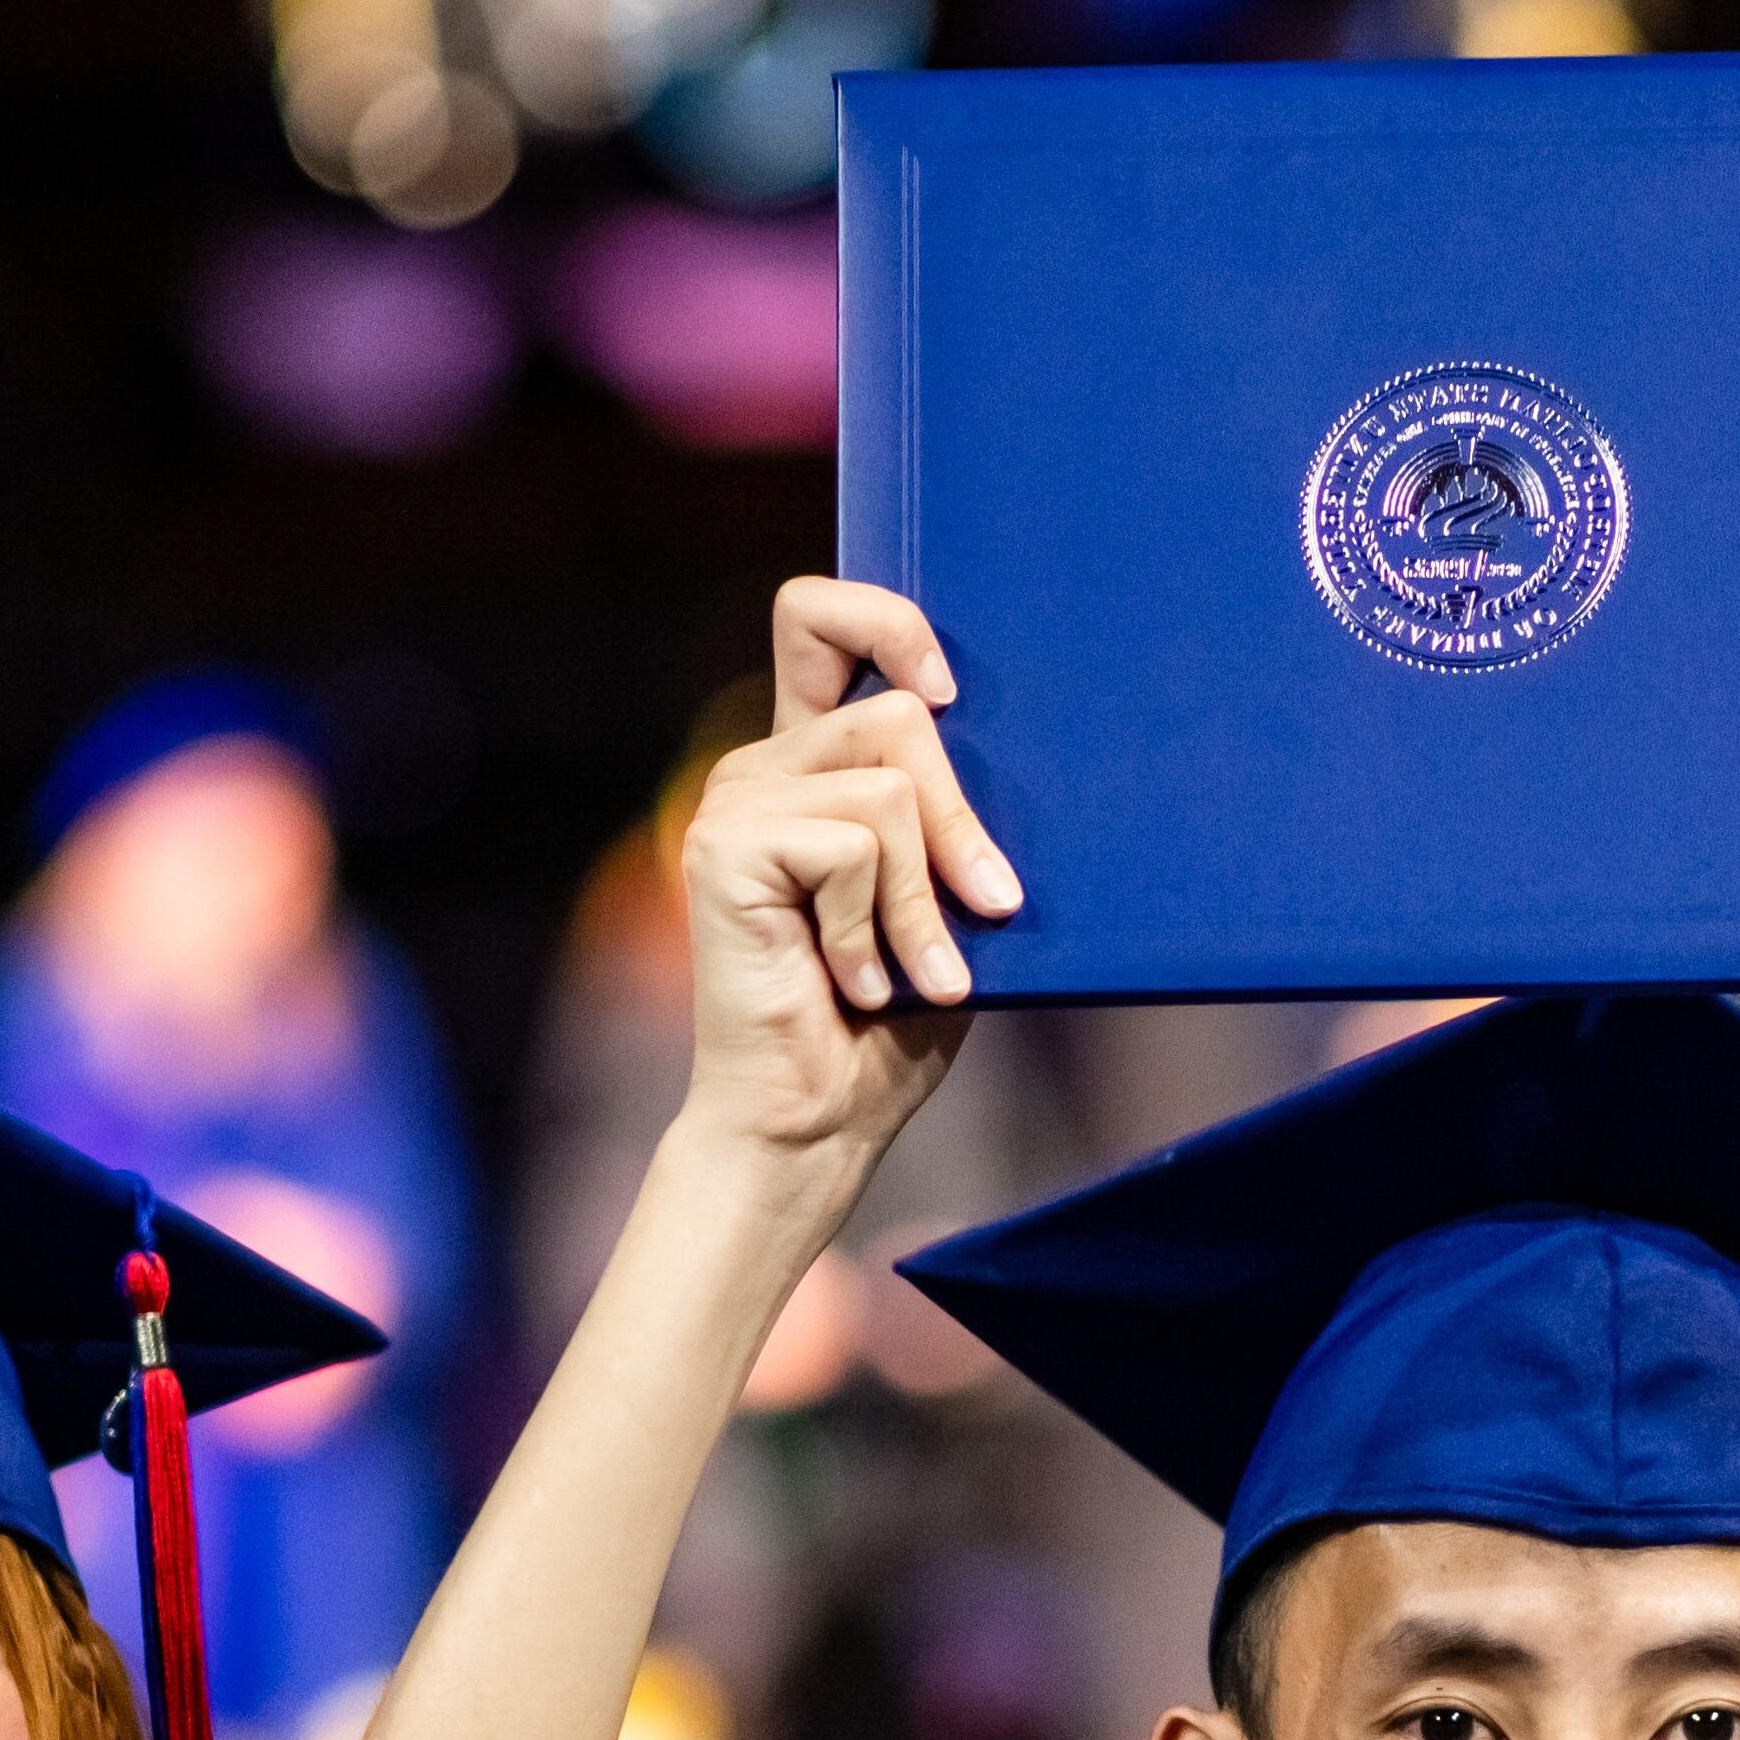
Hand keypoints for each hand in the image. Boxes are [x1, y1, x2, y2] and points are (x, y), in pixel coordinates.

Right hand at [669, 580, 1014, 1158]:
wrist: (817, 1120)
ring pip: (888, 786)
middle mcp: (765, 767)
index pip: (818, 619)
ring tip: (921, 973)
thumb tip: (1016, 746)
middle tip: (987, 909)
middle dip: (959, 821)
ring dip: (926, 898)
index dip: (887, 619)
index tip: (950, 693)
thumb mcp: (951, 898)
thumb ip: (952, 817)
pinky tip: (855, 984)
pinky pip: (854, 846)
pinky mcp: (724, 847)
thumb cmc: (893, 1021)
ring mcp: (736, 802)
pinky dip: (877, 929)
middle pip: (896, 711)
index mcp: (812, 763)